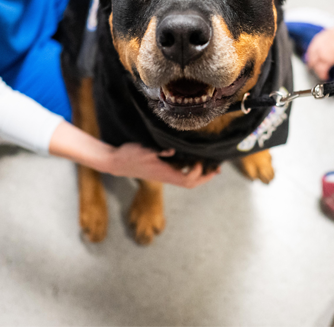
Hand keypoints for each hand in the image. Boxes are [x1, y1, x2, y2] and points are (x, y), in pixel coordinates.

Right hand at [104, 144, 219, 188]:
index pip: (188, 179)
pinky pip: (180, 174)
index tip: (201, 160)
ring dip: (199, 174)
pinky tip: (192, 159)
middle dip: (205, 177)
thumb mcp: (143, 150)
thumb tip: (172, 150)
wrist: (115, 162)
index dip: (198, 173)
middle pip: (191, 183)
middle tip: (217, 169)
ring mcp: (164, 174)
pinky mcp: (160, 170)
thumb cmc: (128, 156)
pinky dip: (189, 169)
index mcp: (164, 173)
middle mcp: (166, 176)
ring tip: (210, 164)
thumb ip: (158, 151)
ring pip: (186, 179)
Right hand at [306, 14, 333, 80]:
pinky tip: (313, 51)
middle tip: (319, 71)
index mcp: (326, 59)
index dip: (322, 75)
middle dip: (315, 69)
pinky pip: (311, 45)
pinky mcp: (319, 36)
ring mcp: (318, 43)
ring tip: (312, 63)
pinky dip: (311, 50)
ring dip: (310, 60)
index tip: (325, 77)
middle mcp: (319, 51)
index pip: (319, 70)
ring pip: (310, 54)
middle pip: (313, 63)